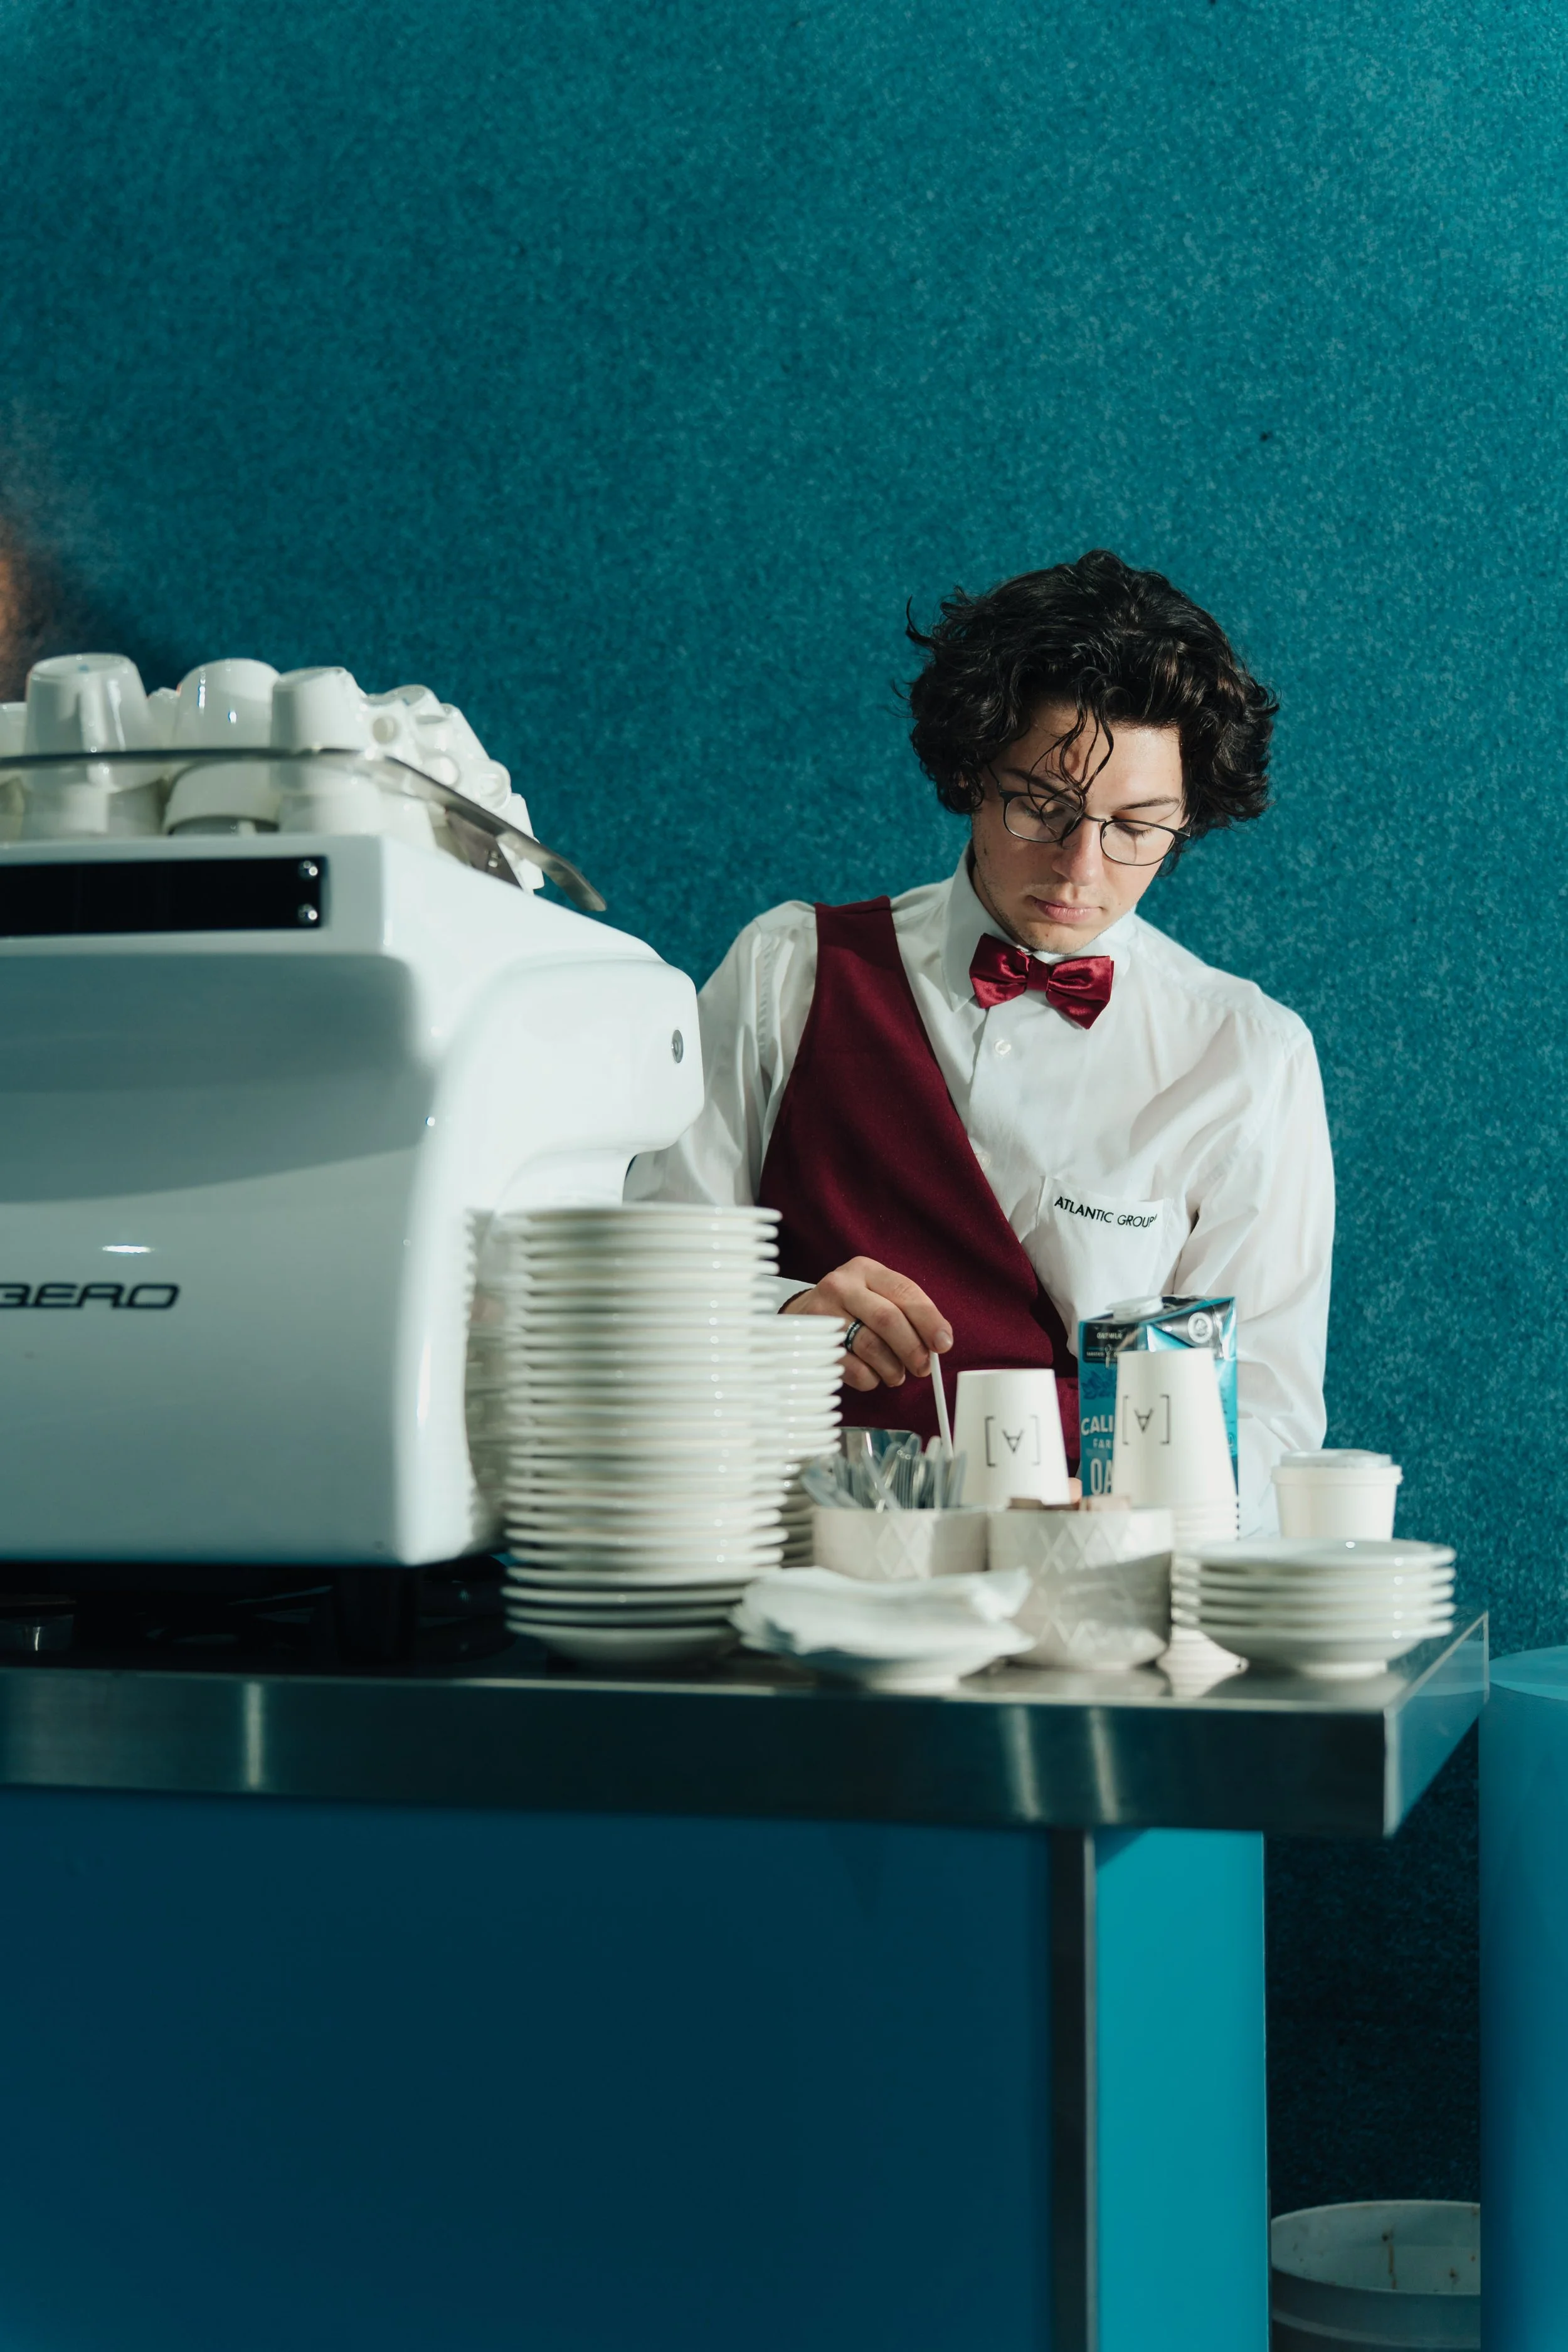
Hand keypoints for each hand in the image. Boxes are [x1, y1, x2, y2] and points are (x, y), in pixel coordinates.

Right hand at [781, 1256, 952, 1393]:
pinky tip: (872, 1375)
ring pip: (871, 1346)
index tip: (943, 1344)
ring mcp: (823, 1313)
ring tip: (897, 1374)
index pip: (905, 1292)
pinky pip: (852, 1368)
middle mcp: (842, 1286)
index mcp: (866, 1270)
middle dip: (912, 1349)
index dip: (929, 1320)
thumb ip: (908, 1312)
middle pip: (888, 1319)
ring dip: (892, 1368)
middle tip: (923, 1367)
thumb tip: (940, 1341)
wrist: (802, 1315)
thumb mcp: (878, 1295)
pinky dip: (870, 1378)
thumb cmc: (852, 1309)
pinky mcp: (813, 1342)